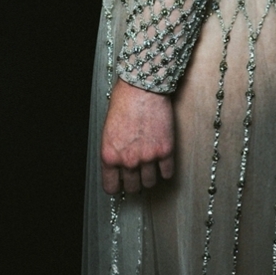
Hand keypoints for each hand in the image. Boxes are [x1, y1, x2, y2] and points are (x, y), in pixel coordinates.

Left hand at [101, 78, 174, 194]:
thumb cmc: (123, 101)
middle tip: (137, 172)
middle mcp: (128, 160)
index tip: (121, 182)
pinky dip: (165, 170)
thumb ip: (114, 150)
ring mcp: (148, 157)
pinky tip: (162, 162)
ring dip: (150, 176)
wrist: (142, 87)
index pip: (111, 187)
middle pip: (133, 187)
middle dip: (134, 181)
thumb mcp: (108, 130)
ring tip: (150, 165)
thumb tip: (119, 164)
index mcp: (110, 156)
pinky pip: (167, 173)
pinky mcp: (166, 150)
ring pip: (150, 183)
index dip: (117, 185)